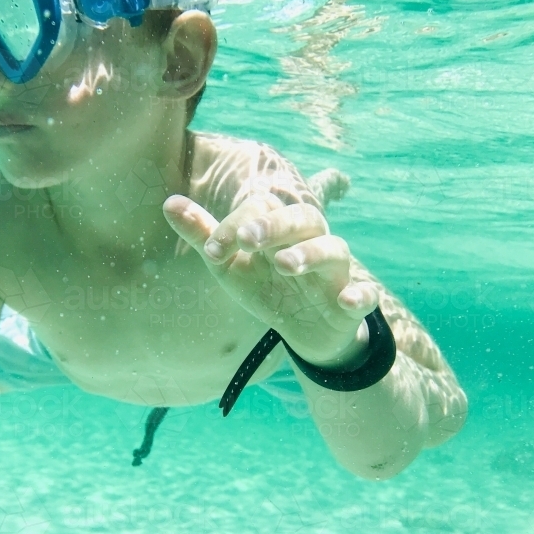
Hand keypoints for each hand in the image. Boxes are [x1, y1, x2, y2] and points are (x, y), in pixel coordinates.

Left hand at [163, 193, 379, 365]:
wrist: (305, 332)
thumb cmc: (267, 288)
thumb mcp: (230, 265)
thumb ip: (204, 235)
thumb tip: (169, 202)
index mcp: (280, 230)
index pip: (262, 212)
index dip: (236, 226)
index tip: (212, 250)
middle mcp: (311, 242)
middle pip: (303, 219)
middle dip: (275, 226)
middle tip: (247, 239)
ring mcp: (334, 272)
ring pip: (334, 250)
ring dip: (311, 253)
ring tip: (284, 264)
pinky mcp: (352, 302)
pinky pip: (364, 294)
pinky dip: (360, 295)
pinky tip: (349, 299)